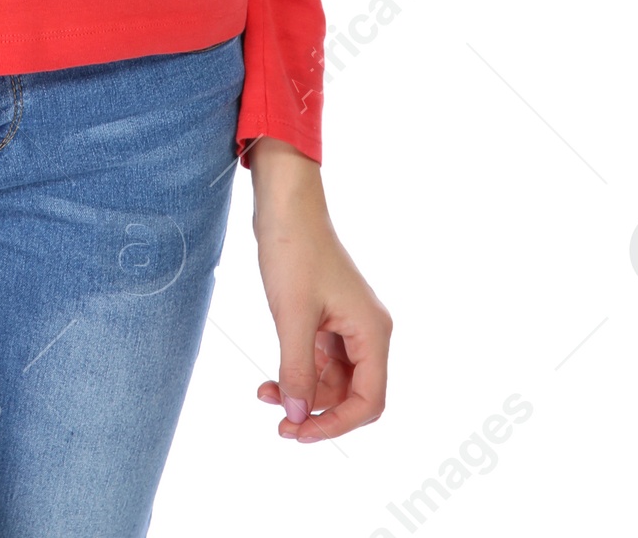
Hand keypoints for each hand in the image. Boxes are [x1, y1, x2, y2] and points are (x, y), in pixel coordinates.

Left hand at [247, 136, 391, 443]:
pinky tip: (269, 381)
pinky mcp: (328, 318)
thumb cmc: (294, 250)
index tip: (300, 433)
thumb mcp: (292, 316)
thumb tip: (297, 418)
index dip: (337, 425)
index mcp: (372, 332)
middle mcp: (367, 332)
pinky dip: (297, 373)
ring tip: (265, 395)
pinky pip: (319, 361)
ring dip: (302, 394)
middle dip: (317, 412)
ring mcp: (347, 325)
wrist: (284, 205)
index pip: (369, 400)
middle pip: (353, 395)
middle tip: (280, 426)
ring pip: (333, 381)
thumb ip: (296, 370)